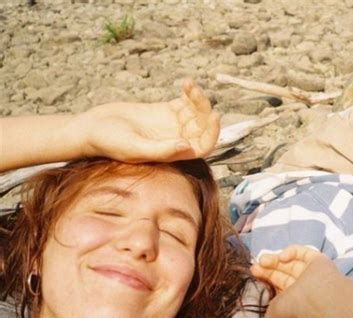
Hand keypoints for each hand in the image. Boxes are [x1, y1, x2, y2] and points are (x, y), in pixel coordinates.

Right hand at [76, 79, 218, 162]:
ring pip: (195, 113)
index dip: (212, 134)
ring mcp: (171, 125)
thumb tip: (187, 146)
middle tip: (197, 94)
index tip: (214, 115)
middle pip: (202, 127)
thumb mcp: (134, 148)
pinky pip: (184, 102)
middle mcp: (176, 140)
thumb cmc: (110, 143)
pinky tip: (186, 83)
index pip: (203, 147)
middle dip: (204, 110)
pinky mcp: (164, 111)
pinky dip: (189, 93)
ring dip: (197, 99)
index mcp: (173, 154)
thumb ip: (161, 150)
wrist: (92, 128)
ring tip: (189, 86)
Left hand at [251, 245, 341, 317]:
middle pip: (283, 276)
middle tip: (254, 268)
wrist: (315, 302)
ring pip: (291, 264)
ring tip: (262, 260)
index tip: (253, 278)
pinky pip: (302, 253)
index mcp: (296, 307)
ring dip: (274, 260)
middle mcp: (306, 292)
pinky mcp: (318, 261)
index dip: (265, 282)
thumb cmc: (292, 313)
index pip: (278, 291)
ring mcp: (313, 276)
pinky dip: (290, 252)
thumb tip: (263, 301)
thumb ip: (266, 309)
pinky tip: (282, 257)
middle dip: (267, 270)